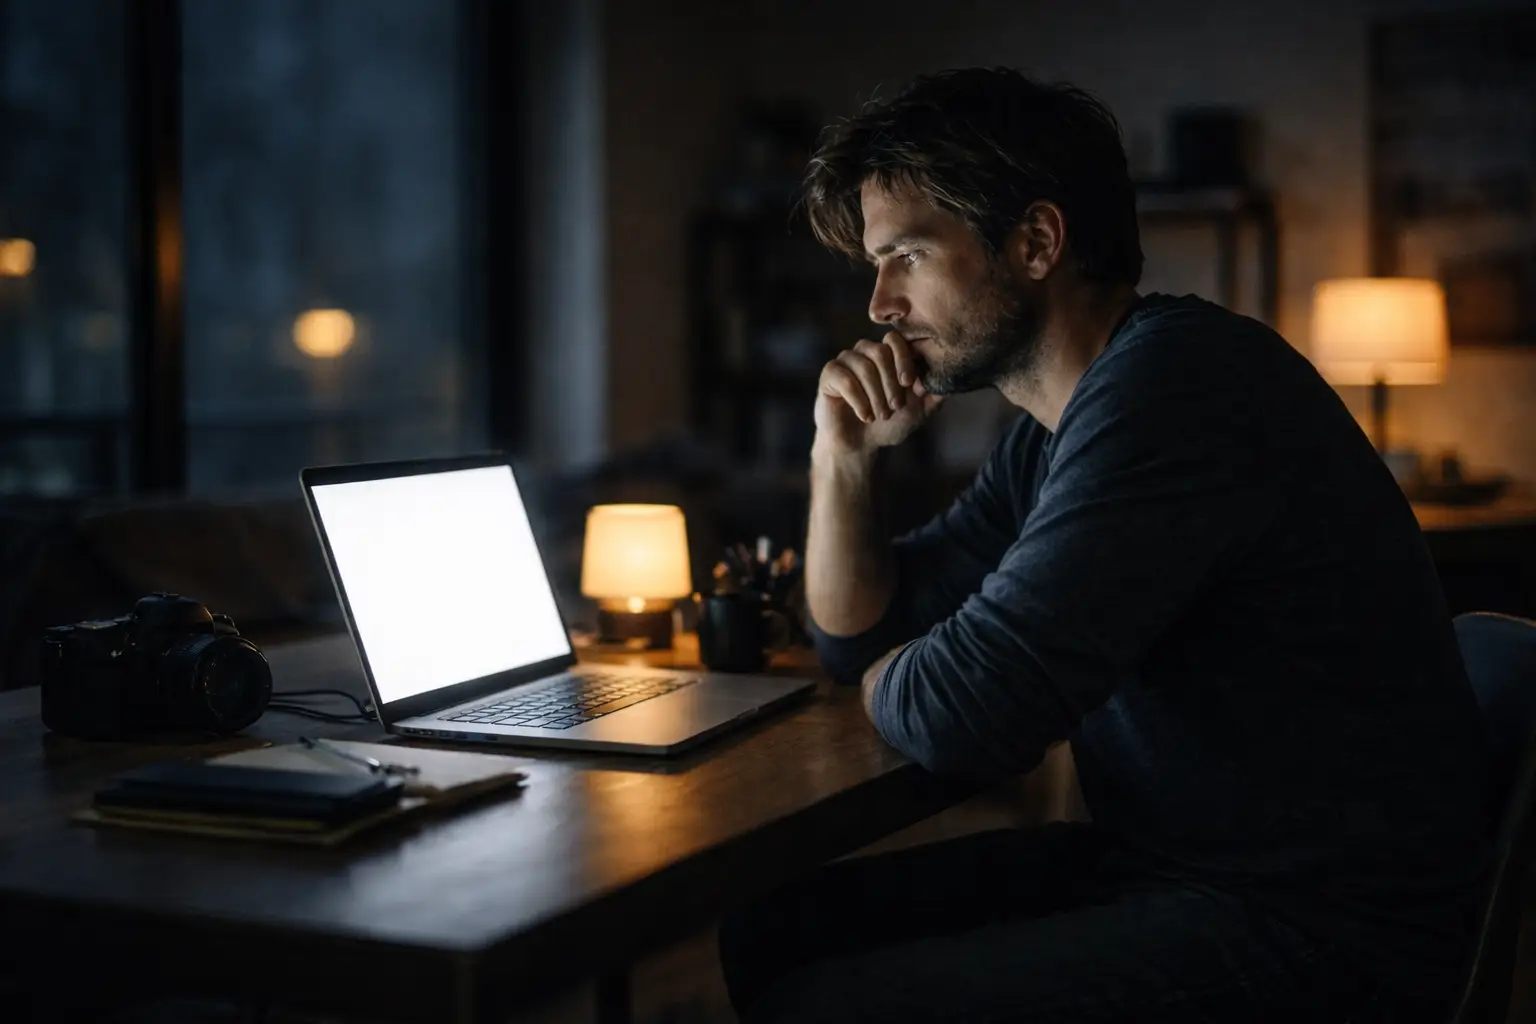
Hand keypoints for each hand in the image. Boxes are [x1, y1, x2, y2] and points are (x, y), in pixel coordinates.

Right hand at [814, 332, 943, 457]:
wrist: (860, 445)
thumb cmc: (889, 424)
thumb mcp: (920, 411)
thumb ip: (935, 393)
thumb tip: (951, 375)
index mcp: (888, 355)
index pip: (896, 339)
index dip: (904, 358)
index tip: (909, 384)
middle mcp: (866, 352)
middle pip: (880, 352)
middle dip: (890, 383)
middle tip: (895, 408)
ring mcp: (846, 361)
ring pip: (863, 366)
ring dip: (875, 395)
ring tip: (879, 416)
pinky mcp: (829, 374)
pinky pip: (845, 378)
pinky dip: (858, 400)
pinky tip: (865, 416)